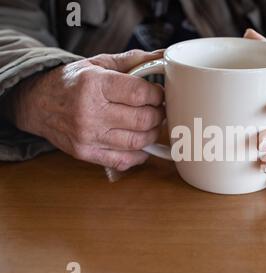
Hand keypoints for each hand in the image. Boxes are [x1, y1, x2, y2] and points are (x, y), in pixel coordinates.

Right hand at [11, 50, 164, 170]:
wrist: (37, 102)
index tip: (158, 94)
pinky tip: (140, 143)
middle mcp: (89, 112)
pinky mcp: (86, 153)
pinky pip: (124, 160)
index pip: (139, 93)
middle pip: (143, 119)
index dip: (157, 95)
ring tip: (150, 124)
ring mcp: (87, 136)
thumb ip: (133, 60)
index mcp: (94, 84)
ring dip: (152, 134)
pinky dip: (139, 154)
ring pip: (137, 142)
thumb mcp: (99, 63)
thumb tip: (164, 56)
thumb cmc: (73, 81)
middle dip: (158, 115)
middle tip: (158, 109)